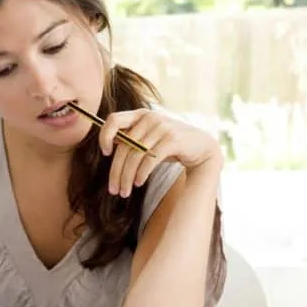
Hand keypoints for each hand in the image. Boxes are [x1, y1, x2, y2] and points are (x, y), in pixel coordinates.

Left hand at [98, 108, 221, 196]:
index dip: (104, 136)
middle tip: (113, 190)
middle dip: (116, 171)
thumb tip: (109, 145)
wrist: (202, 146)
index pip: (113, 119)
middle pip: (124, 146)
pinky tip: (138, 183)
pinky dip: (141, 174)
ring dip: (127, 178)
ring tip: (124, 192)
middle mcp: (150, 118)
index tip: (105, 153)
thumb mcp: (150, 137)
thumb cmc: (171, 144)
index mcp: (141, 114)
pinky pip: (149, 160)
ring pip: (135, 156)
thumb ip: (132, 137)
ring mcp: (162, 127)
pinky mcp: (172, 140)